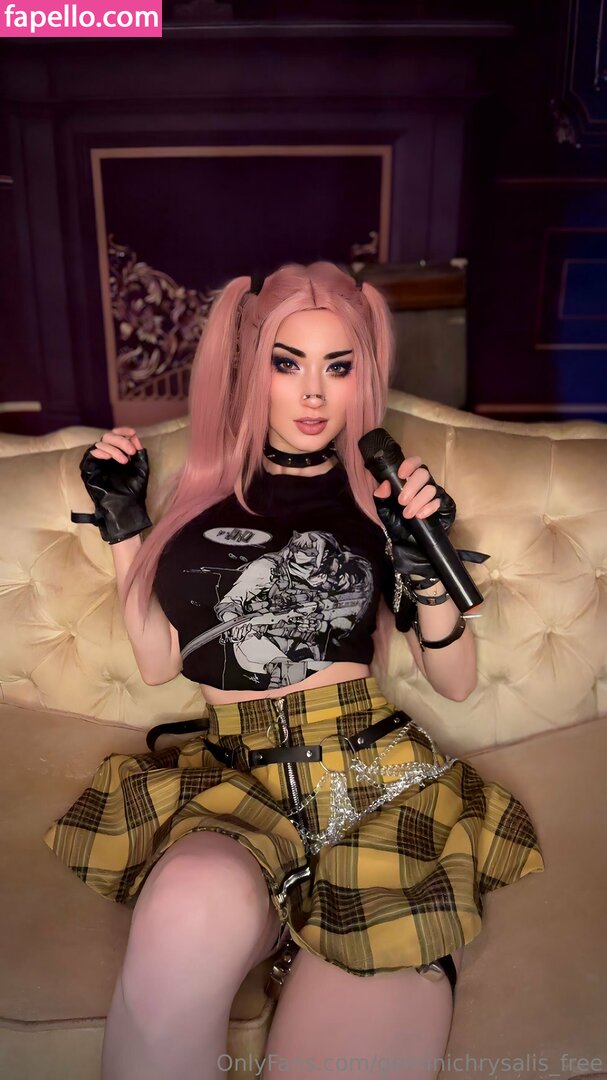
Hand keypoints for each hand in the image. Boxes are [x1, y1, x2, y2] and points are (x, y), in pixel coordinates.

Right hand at [72, 427, 152, 543]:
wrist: (126, 507)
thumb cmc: (134, 491)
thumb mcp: (141, 467)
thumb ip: (138, 451)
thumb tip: (133, 436)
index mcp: (119, 454)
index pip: (116, 435)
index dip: (123, 431)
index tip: (133, 433)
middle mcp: (107, 456)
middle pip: (108, 436)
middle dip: (121, 441)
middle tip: (131, 452)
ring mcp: (97, 462)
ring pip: (101, 443)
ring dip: (114, 449)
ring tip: (124, 461)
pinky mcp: (89, 468)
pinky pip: (91, 453)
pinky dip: (101, 452)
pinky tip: (109, 457)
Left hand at [372, 456, 455, 545]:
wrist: (410, 543)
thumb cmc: (397, 524)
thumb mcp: (384, 511)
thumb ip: (382, 498)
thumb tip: (383, 486)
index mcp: (408, 480)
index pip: (413, 463)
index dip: (409, 465)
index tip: (401, 475)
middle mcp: (422, 484)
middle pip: (423, 473)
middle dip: (411, 487)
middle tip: (402, 501)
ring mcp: (434, 494)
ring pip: (431, 488)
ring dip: (418, 501)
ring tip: (408, 514)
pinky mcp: (444, 505)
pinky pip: (439, 501)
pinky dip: (429, 507)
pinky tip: (420, 515)